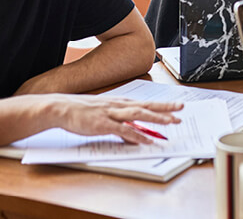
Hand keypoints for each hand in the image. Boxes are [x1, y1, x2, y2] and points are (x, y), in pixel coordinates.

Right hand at [49, 95, 183, 144]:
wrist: (61, 108)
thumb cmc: (82, 111)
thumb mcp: (105, 114)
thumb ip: (121, 123)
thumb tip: (134, 135)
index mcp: (120, 102)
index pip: (146, 103)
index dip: (162, 105)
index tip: (177, 106)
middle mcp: (119, 106)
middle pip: (146, 106)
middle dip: (165, 108)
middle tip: (181, 110)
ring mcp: (111, 114)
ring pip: (138, 115)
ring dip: (156, 118)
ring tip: (170, 122)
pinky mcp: (103, 124)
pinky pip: (123, 130)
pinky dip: (136, 135)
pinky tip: (147, 140)